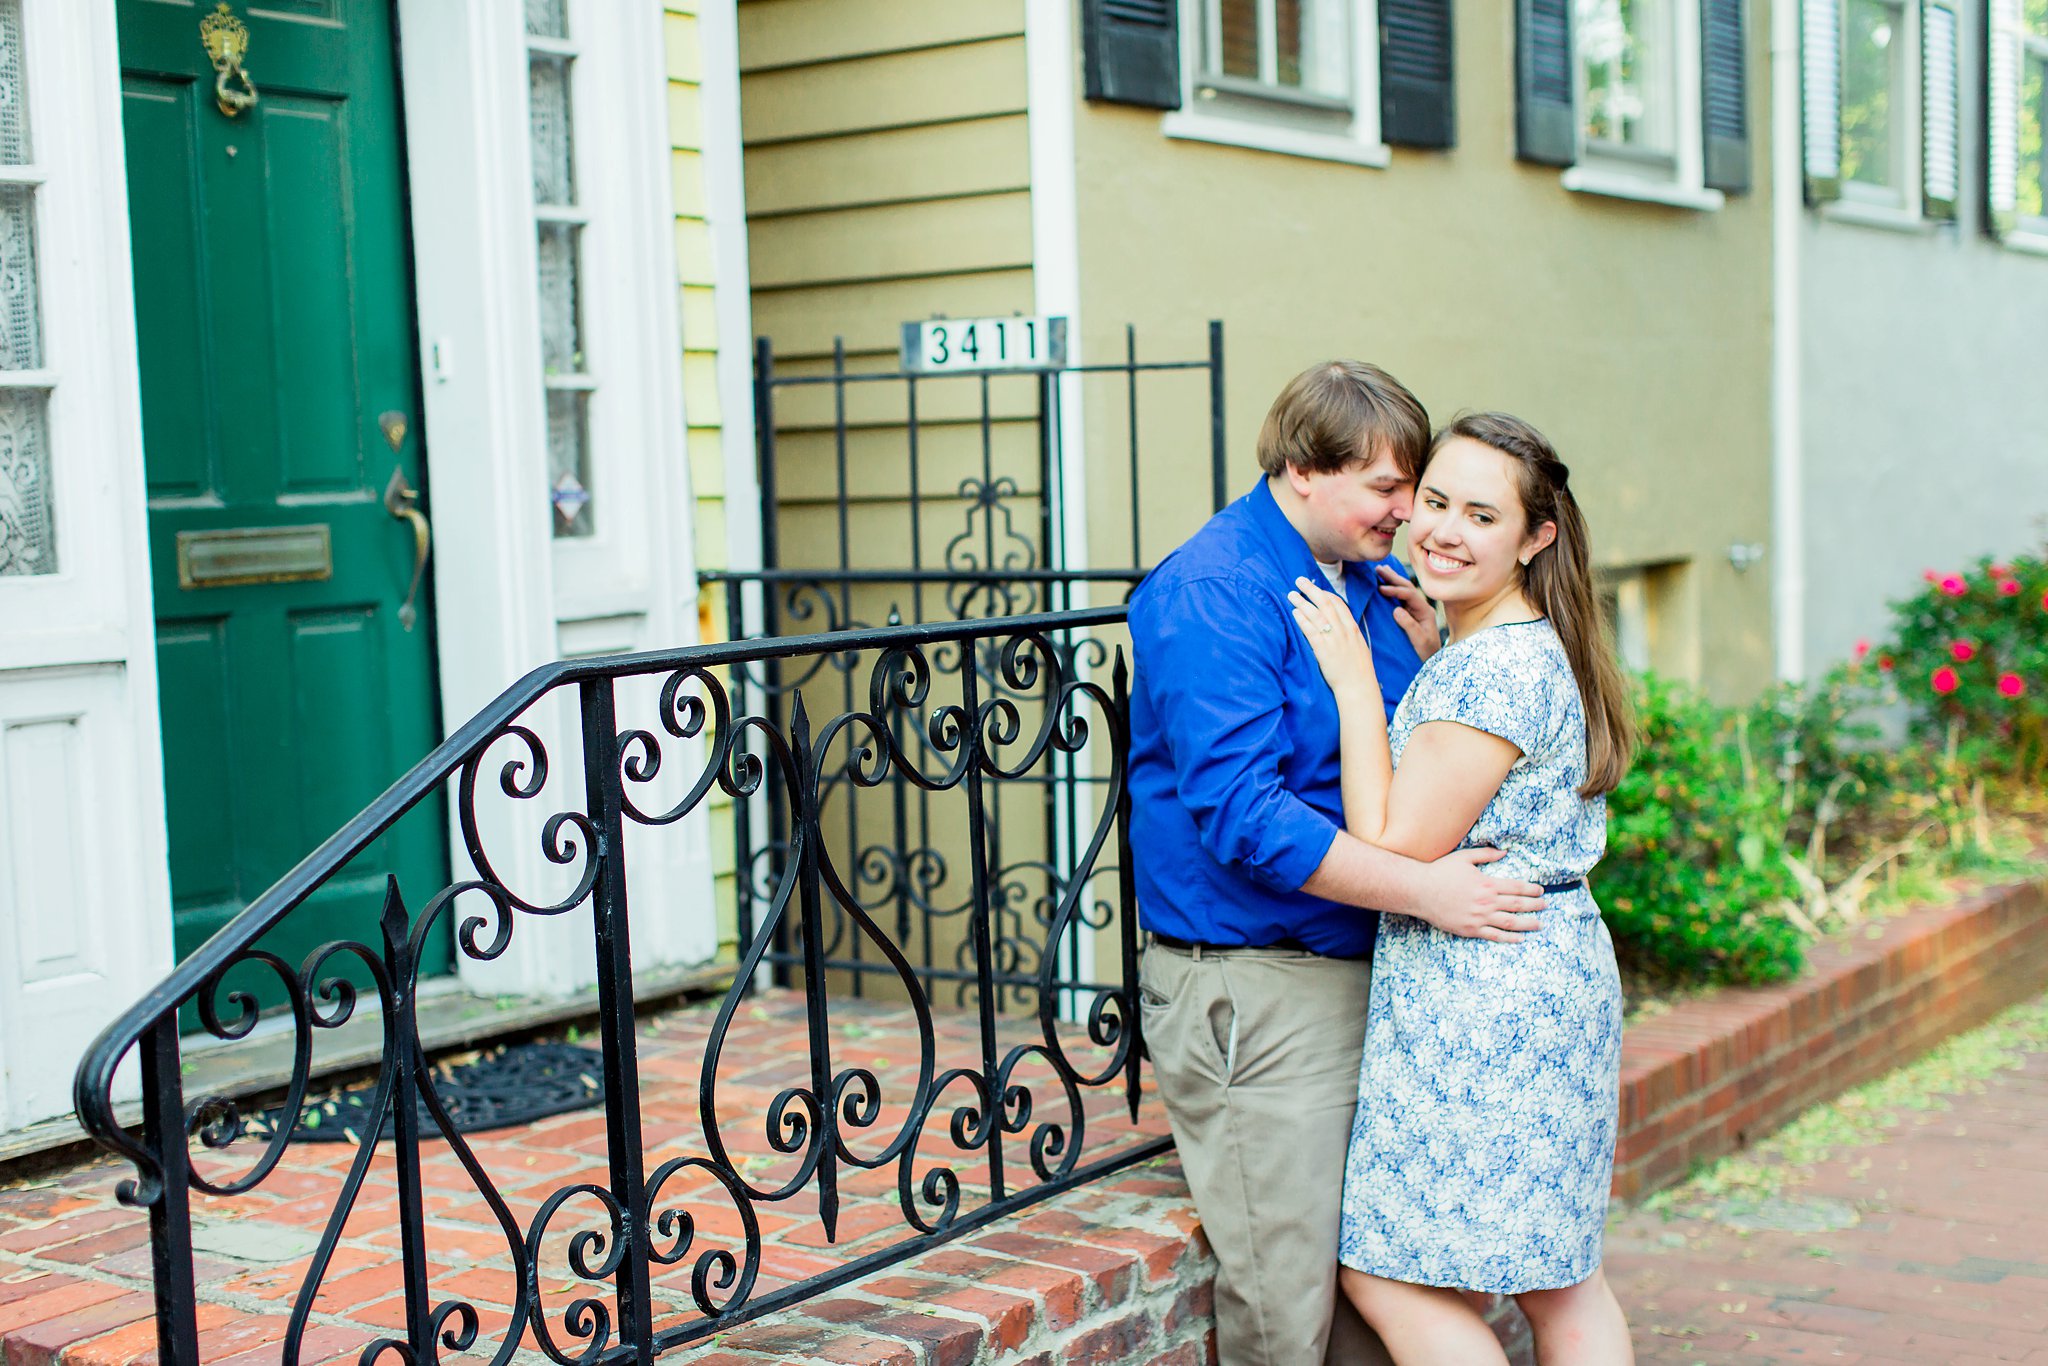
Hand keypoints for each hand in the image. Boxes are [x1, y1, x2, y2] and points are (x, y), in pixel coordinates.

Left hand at [1288, 577, 1378, 697]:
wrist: (1358, 686)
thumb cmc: (1358, 670)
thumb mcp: (1359, 647)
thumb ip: (1349, 635)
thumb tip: (1340, 628)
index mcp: (1353, 628)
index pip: (1339, 604)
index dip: (1326, 594)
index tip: (1317, 589)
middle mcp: (1343, 630)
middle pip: (1325, 604)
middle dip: (1311, 590)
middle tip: (1299, 580)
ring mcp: (1333, 639)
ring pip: (1316, 614)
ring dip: (1302, 602)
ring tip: (1291, 594)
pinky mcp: (1323, 650)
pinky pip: (1311, 631)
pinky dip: (1302, 620)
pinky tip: (1294, 613)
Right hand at [1377, 564, 1440, 660]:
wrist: (1431, 662)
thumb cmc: (1426, 653)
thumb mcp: (1419, 641)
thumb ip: (1410, 625)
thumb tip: (1396, 610)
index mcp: (1425, 611)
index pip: (1410, 594)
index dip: (1395, 590)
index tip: (1381, 589)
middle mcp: (1421, 607)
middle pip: (1407, 587)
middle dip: (1393, 578)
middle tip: (1378, 569)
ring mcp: (1415, 610)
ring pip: (1403, 590)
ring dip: (1392, 580)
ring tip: (1380, 570)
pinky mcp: (1409, 615)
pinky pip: (1399, 598)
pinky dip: (1391, 589)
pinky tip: (1384, 583)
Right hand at [1407, 847, 1542, 941]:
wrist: (1419, 891)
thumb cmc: (1440, 872)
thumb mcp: (1464, 857)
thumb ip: (1486, 854)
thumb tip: (1504, 852)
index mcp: (1487, 883)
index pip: (1516, 887)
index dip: (1531, 890)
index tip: (1540, 891)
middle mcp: (1486, 902)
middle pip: (1517, 905)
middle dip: (1535, 906)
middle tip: (1545, 906)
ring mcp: (1479, 917)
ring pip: (1510, 922)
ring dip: (1528, 923)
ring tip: (1539, 924)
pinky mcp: (1470, 929)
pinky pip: (1494, 935)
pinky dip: (1509, 938)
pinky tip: (1520, 939)